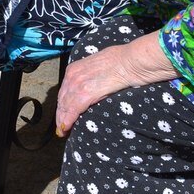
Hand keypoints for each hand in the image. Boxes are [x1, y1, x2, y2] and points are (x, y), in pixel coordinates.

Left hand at [54, 33, 177, 135]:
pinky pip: (72, 110)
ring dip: (63, 120)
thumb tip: (94, 84)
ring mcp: (78, 84)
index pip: (64, 90)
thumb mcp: (99, 65)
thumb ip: (92, 76)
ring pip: (65, 106)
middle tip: (62, 128)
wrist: (132, 61)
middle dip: (61, 114)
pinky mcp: (85, 94)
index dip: (63, 104)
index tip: (63, 114)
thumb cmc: (122, 62)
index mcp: (75, 68)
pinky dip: (67, 121)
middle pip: (62, 99)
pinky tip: (66, 129)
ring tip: (64, 132)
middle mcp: (72, 76)